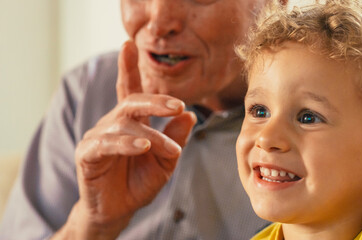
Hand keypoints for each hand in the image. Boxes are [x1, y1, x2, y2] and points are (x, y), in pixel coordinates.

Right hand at [54, 41, 196, 239]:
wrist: (119, 210)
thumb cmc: (139, 182)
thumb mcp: (165, 161)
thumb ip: (176, 138)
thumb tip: (189, 115)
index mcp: (131, 122)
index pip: (131, 90)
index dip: (128, 68)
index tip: (128, 44)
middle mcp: (113, 124)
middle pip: (132, 102)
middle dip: (156, 101)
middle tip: (177, 106)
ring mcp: (98, 137)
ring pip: (126, 125)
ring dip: (152, 136)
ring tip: (170, 151)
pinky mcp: (87, 154)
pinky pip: (106, 143)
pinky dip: (126, 143)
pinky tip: (142, 146)